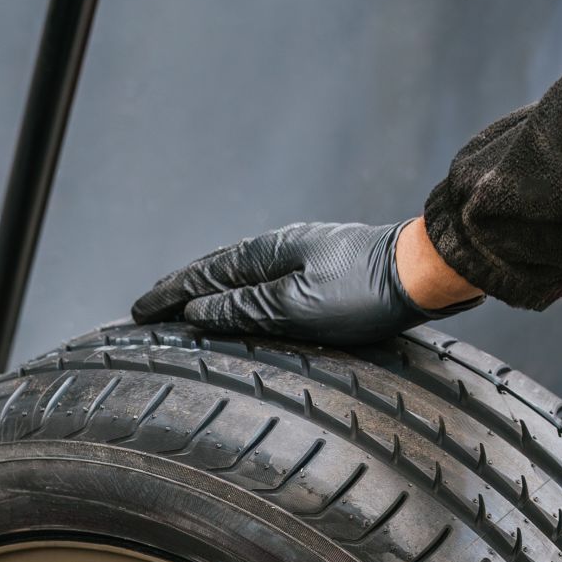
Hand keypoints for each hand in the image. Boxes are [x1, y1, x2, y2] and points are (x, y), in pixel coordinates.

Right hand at [131, 218, 482, 344]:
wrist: (424, 272)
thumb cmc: (364, 292)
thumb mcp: (297, 306)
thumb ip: (245, 307)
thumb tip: (199, 309)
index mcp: (267, 254)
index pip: (202, 277)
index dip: (167, 295)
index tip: (138, 312)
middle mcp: (280, 249)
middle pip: (216, 270)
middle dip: (179, 289)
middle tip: (149, 307)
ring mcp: (301, 256)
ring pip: (239, 274)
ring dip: (207, 289)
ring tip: (184, 304)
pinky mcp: (322, 269)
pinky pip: (262, 280)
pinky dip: (238, 290)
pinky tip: (242, 299)